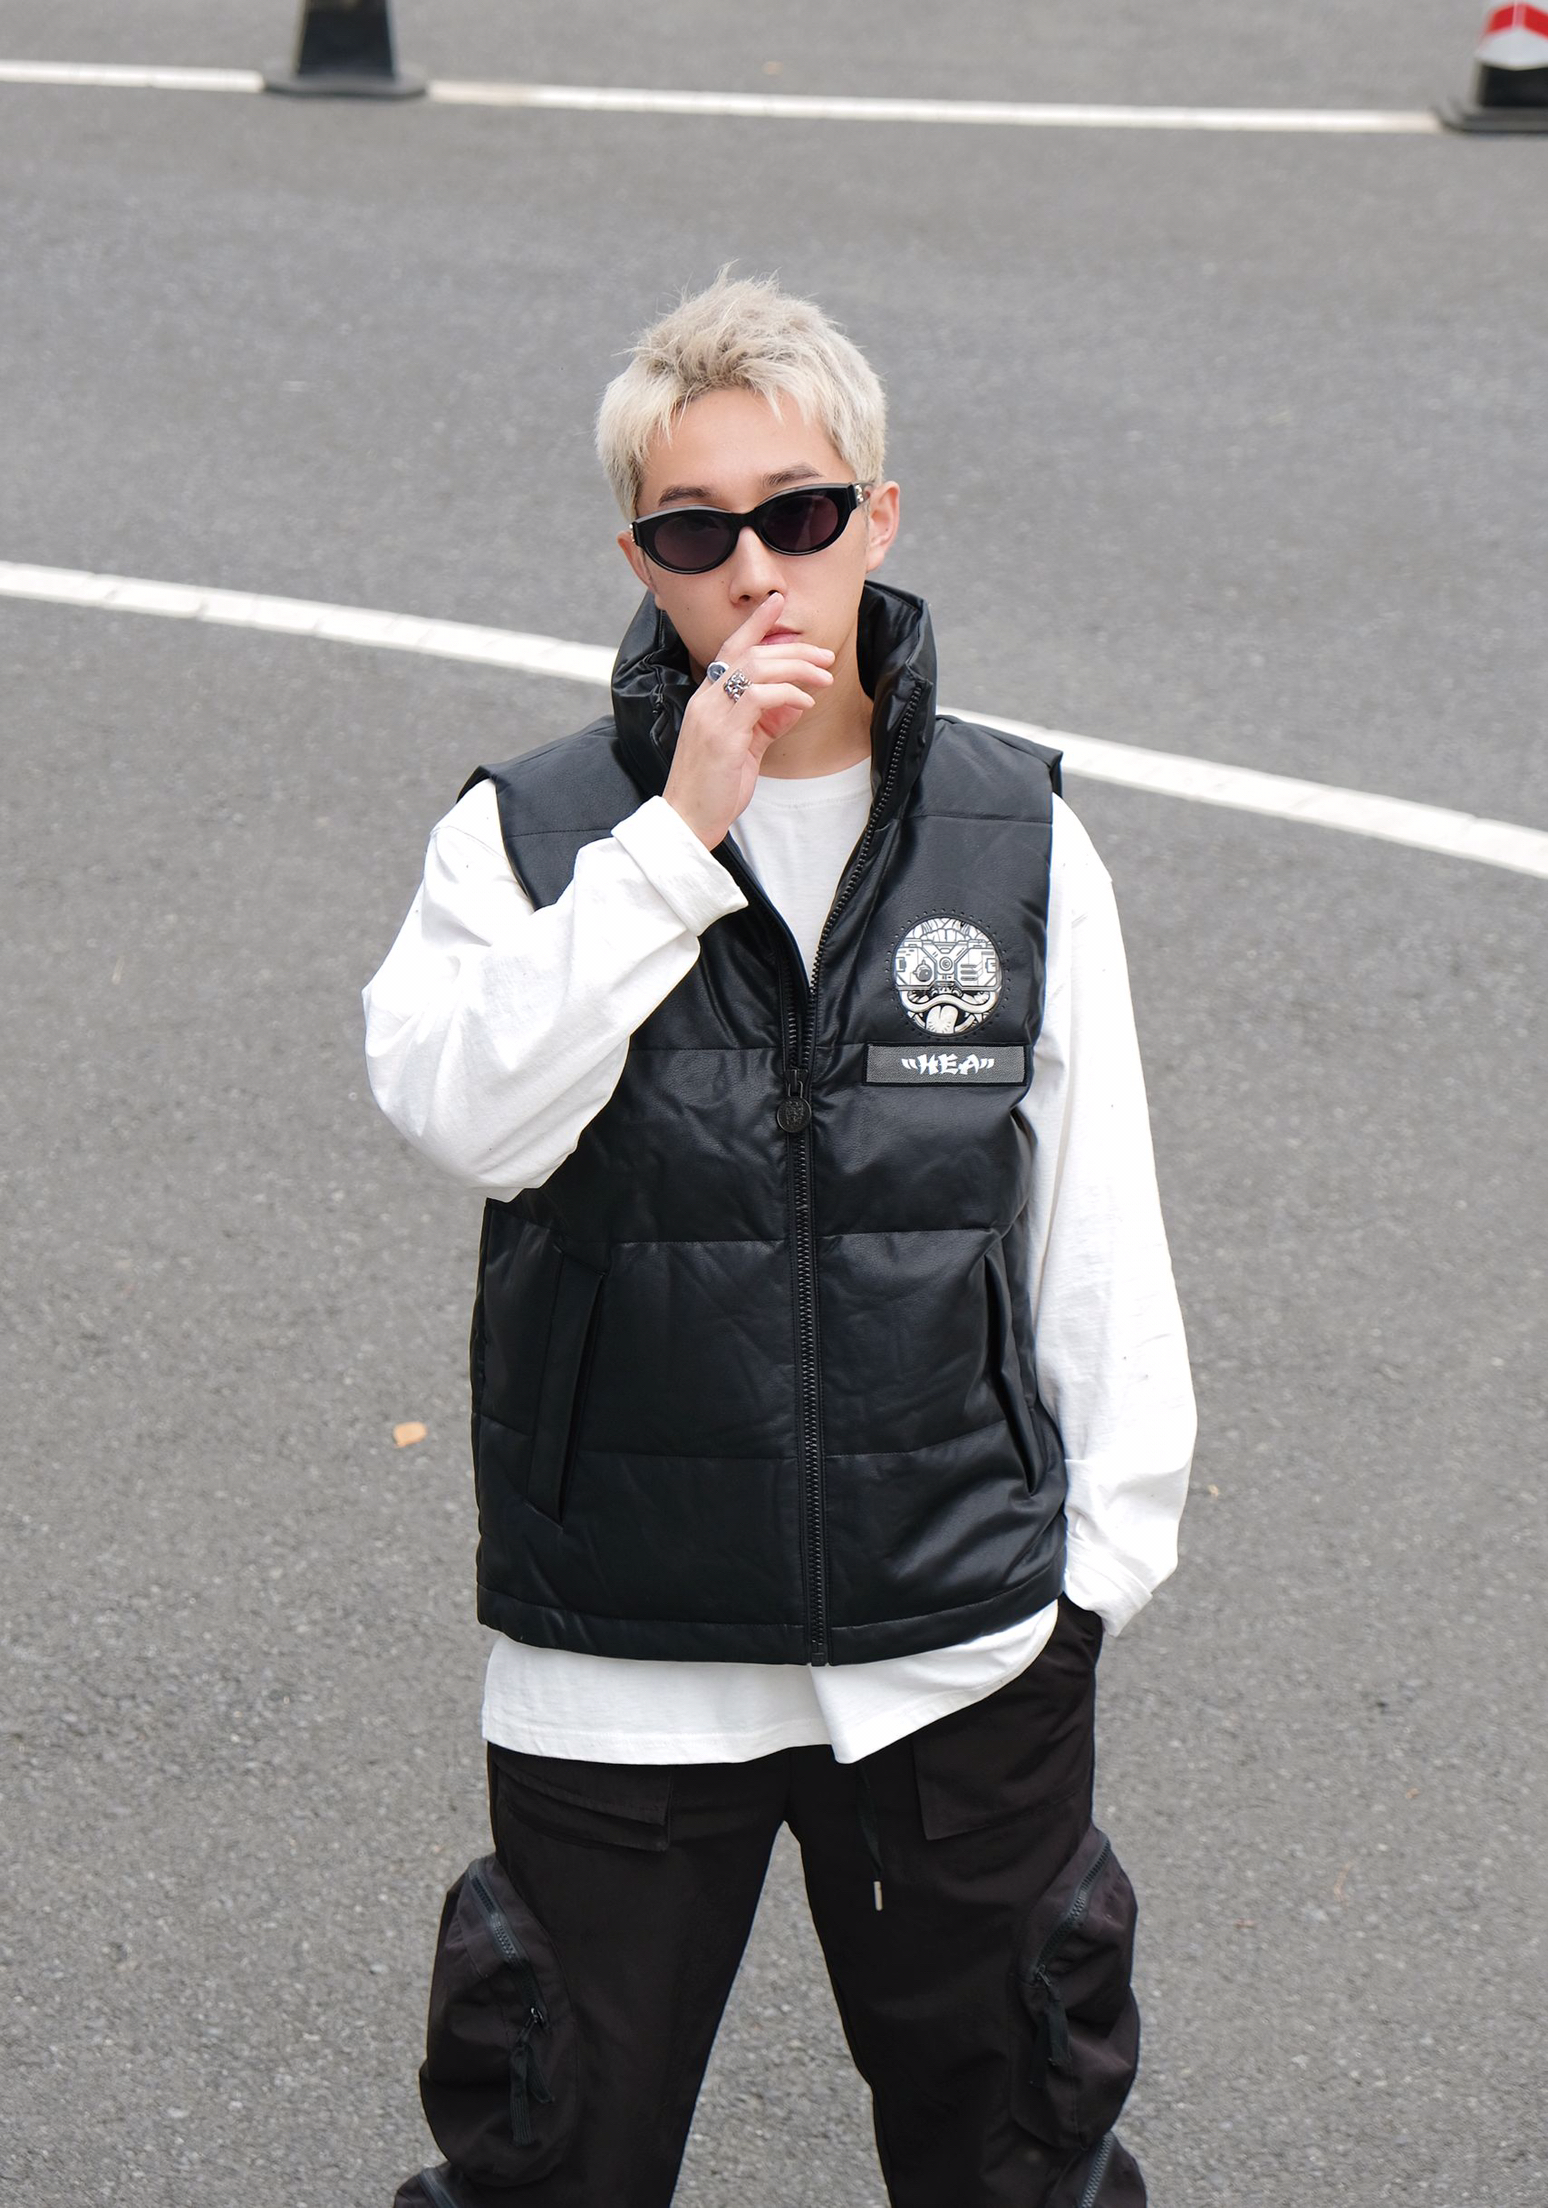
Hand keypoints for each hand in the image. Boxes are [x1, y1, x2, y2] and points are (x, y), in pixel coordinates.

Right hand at [662, 592, 835, 848]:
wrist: (689, 820)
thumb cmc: (715, 786)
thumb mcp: (745, 748)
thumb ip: (766, 721)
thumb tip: (795, 701)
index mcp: (707, 699)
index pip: (730, 648)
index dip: (754, 623)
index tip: (776, 602)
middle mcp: (706, 699)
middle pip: (751, 653)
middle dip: (793, 648)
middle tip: (825, 655)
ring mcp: (712, 714)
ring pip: (756, 668)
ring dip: (797, 668)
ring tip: (825, 677)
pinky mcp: (723, 734)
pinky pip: (759, 697)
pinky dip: (788, 694)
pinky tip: (806, 703)